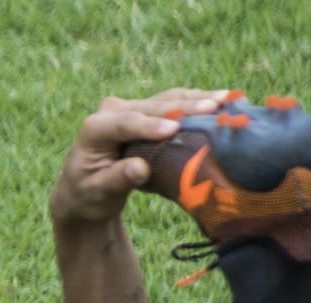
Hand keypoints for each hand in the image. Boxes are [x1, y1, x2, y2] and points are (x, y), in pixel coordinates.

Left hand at [50, 89, 226, 229]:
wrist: (85, 190)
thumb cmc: (88, 195)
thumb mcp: (96, 193)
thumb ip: (116, 180)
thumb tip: (140, 170)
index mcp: (94, 128)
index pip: (124, 123)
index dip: (148, 125)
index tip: (173, 129)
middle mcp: (112, 111)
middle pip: (151, 107)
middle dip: (183, 108)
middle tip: (214, 108)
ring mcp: (131, 108)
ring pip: (167, 99)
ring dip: (197, 99)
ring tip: (225, 99)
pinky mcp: (148, 111)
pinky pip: (175, 102)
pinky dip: (197, 102)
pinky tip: (222, 100)